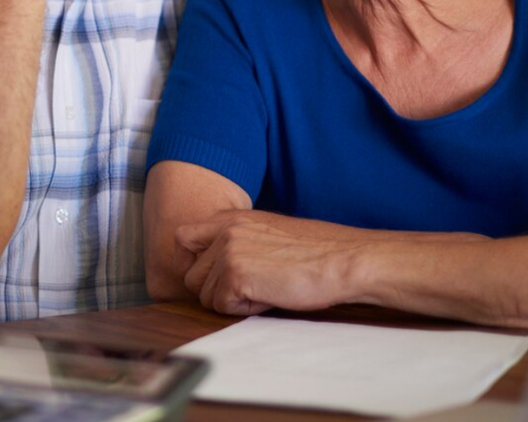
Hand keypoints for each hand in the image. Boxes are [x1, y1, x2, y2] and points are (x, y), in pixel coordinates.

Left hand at [177, 210, 364, 315]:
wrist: (345, 260)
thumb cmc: (315, 252)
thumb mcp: (267, 232)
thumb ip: (235, 241)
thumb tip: (210, 268)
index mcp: (230, 217)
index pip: (183, 238)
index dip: (195, 263)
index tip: (216, 276)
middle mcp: (223, 230)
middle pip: (191, 275)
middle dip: (215, 289)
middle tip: (250, 287)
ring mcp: (227, 251)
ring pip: (204, 294)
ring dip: (231, 300)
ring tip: (264, 289)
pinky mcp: (234, 274)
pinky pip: (221, 306)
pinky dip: (242, 309)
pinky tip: (268, 296)